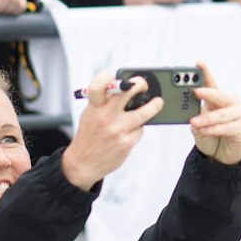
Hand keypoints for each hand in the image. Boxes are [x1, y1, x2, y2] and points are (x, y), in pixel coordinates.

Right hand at [60, 69, 159, 190]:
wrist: (83, 163)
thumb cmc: (89, 135)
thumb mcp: (89, 114)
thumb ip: (103, 101)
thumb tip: (126, 88)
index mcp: (94, 107)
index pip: (99, 86)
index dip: (107, 77)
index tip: (116, 77)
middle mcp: (106, 117)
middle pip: (128, 92)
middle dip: (140, 84)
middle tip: (145, 85)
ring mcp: (117, 130)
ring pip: (143, 113)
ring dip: (153, 106)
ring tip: (158, 102)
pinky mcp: (126, 143)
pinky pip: (140, 130)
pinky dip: (138, 129)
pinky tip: (132, 130)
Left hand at [189, 63, 240, 164]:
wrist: (222, 154)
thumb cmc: (210, 135)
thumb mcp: (198, 126)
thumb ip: (195, 119)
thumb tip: (190, 117)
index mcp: (218, 99)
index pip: (211, 83)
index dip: (205, 73)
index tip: (198, 63)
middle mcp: (230, 104)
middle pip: (220, 95)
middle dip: (208, 92)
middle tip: (196, 91)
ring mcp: (237, 115)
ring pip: (222, 114)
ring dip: (207, 118)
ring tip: (194, 121)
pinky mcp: (240, 129)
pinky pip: (226, 127)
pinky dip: (214, 129)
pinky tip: (203, 130)